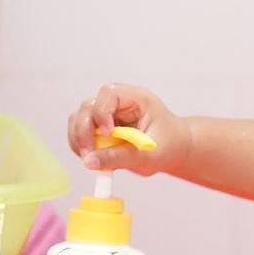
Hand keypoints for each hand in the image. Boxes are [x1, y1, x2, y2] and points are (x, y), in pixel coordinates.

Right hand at [66, 82, 191, 175]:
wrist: (174, 149)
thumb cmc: (169, 146)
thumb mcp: (150, 154)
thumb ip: (121, 157)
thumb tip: (88, 161)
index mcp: (137, 98)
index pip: (109, 93)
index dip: (102, 112)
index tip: (107, 134)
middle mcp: (119, 101)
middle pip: (88, 106)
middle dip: (84, 131)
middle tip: (88, 156)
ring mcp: (107, 112)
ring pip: (79, 117)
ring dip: (78, 139)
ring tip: (90, 158)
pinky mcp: (99, 125)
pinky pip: (79, 131)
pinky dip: (80, 145)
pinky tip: (92, 157)